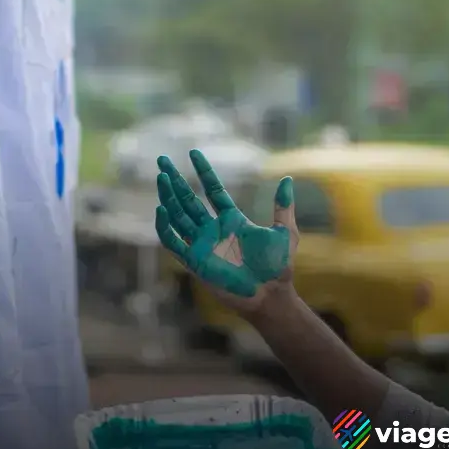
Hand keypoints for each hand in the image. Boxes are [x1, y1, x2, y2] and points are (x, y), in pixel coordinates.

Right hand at [154, 149, 298, 317]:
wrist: (270, 296)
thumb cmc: (278, 268)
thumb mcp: (284, 232)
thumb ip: (283, 206)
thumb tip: (287, 179)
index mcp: (232, 220)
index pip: (213, 190)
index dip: (204, 171)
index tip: (193, 153)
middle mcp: (214, 229)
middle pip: (189, 199)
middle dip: (175, 179)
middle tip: (162, 160)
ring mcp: (202, 244)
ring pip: (178, 215)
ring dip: (168, 197)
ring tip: (160, 177)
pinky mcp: (195, 261)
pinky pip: (174, 241)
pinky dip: (165, 227)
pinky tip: (160, 209)